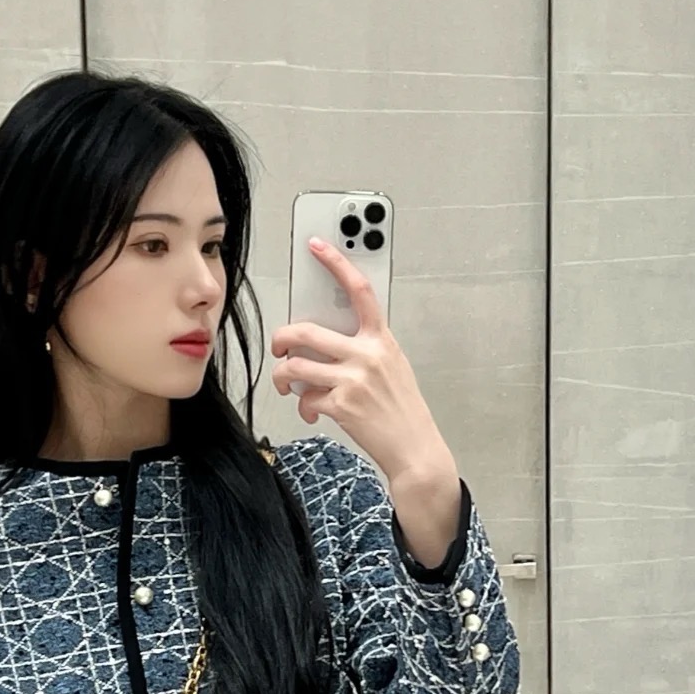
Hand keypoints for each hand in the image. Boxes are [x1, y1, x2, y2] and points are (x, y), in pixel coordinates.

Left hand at [270, 236, 454, 485]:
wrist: (414, 447)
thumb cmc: (401, 408)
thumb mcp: (392, 366)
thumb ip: (365, 347)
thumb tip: (327, 339)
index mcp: (381, 339)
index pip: (359, 291)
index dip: (336, 263)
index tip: (316, 246)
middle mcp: (367, 355)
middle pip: (306, 331)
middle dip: (282, 339)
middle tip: (280, 347)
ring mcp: (353, 380)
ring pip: (296, 366)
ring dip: (282, 376)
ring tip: (286, 383)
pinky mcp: (341, 406)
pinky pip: (305, 398)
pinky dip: (303, 407)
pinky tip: (312, 412)